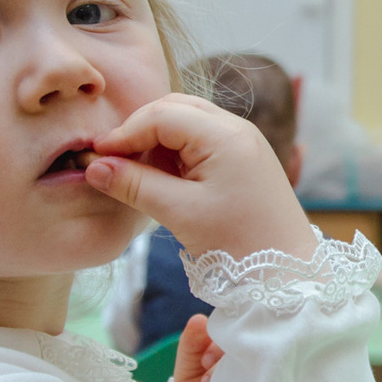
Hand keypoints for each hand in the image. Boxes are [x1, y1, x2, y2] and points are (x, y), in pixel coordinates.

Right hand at [85, 93, 314, 259]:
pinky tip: (162, 180)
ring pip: (186, 122)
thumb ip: (134, 185)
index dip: (124, 133)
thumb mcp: (179, 213)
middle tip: (112, 161)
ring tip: (136, 175)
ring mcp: (243, 141)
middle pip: (174, 109)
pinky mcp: (244, 158)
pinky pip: (200, 140)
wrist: (288, 272)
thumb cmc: (238, 245)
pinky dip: (175, 153)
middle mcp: (237, 129)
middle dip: (139, 131)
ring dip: (156, 141)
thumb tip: (93, 167)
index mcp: (225, 136)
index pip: (161, 115)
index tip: (96, 156)